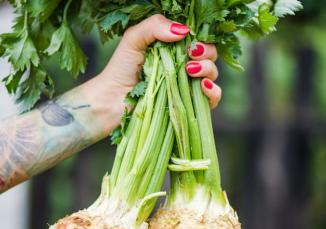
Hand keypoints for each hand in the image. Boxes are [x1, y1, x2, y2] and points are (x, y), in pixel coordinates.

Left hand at [81, 14, 221, 132]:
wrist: (112, 100)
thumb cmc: (120, 69)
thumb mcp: (134, 39)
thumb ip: (155, 26)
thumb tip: (184, 31)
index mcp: (174, 48)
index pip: (198, 38)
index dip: (200, 38)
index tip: (189, 43)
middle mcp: (184, 65)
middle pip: (210, 55)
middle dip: (206, 52)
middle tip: (190, 56)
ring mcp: (187, 86)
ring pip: (213, 74)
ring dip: (208, 69)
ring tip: (190, 71)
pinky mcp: (189, 105)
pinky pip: (212, 99)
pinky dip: (213, 91)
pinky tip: (203, 87)